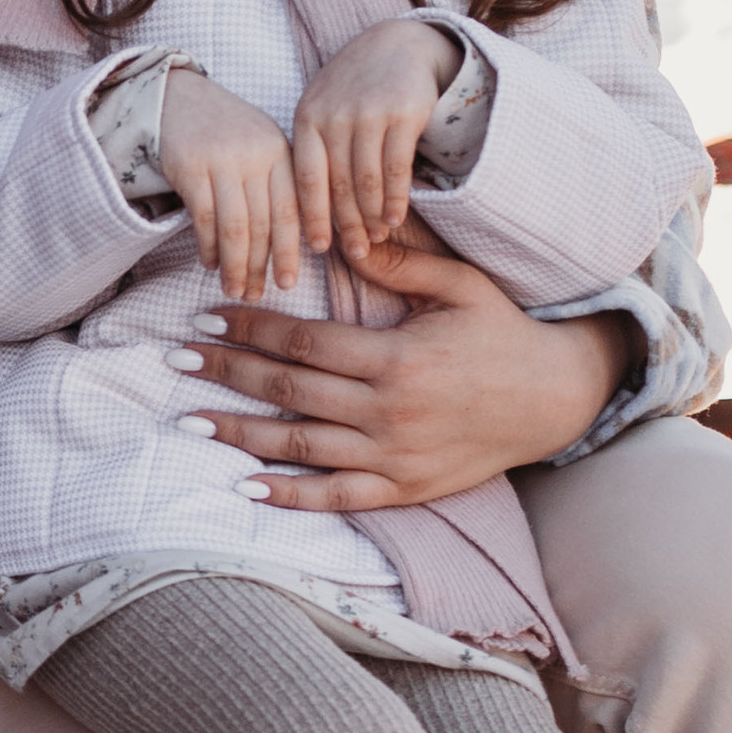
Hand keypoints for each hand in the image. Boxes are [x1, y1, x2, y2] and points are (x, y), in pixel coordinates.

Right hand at [158, 64, 301, 297]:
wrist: (176, 96)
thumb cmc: (225, 130)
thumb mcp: (261, 146)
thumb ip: (278, 184)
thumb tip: (297, 243)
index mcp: (281, 151)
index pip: (290, 210)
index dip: (290, 250)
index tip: (288, 282)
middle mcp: (256, 155)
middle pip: (263, 223)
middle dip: (260, 265)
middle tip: (257, 294)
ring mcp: (223, 160)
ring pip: (235, 226)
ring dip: (234, 264)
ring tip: (233, 289)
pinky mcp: (191, 166)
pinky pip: (205, 218)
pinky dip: (208, 246)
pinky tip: (209, 262)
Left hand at [177, 243, 637, 512]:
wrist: (558, 400)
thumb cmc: (504, 334)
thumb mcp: (461, 286)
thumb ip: (402, 261)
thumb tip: (346, 233)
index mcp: (398, 358)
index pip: (303, 343)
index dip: (249, 329)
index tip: (205, 315)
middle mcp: (389, 412)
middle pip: (288, 392)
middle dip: (225, 373)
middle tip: (173, 359)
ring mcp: (395, 457)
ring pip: (301, 447)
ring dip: (240, 433)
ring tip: (190, 418)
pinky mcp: (405, 489)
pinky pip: (338, 499)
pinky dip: (290, 496)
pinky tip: (246, 486)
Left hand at [293, 17, 456, 261]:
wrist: (397, 44)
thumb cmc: (354, 88)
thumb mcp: (324, 110)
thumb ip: (316, 151)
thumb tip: (307, 212)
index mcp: (307, 118)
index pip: (305, 178)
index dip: (311, 217)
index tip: (316, 249)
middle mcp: (334, 115)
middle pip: (338, 185)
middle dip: (347, 224)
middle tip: (355, 253)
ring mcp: (368, 113)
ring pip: (367, 181)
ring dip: (373, 216)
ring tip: (377, 236)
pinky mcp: (403, 113)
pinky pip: (396, 169)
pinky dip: (396, 199)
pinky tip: (396, 217)